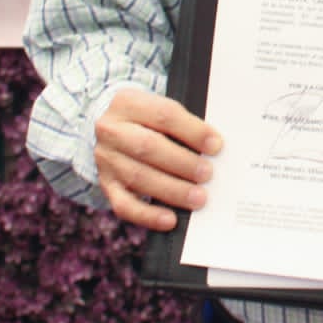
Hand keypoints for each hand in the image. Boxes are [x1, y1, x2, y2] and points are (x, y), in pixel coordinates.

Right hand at [94, 88, 221, 231]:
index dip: (192, 131)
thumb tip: (216, 148)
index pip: (164, 115)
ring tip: (199, 198)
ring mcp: (106, 159)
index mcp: (128, 103)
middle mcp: (112, 131)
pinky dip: (148, 215)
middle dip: (182, 163)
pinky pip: (123, 204)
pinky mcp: (106, 184)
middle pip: (148, 147)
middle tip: (208, 174)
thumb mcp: (159, 108)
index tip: (216, 145)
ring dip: (172, 190)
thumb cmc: (147, 118)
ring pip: (138, 177)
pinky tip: (170, 219)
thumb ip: (184, 124)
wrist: (108, 125)